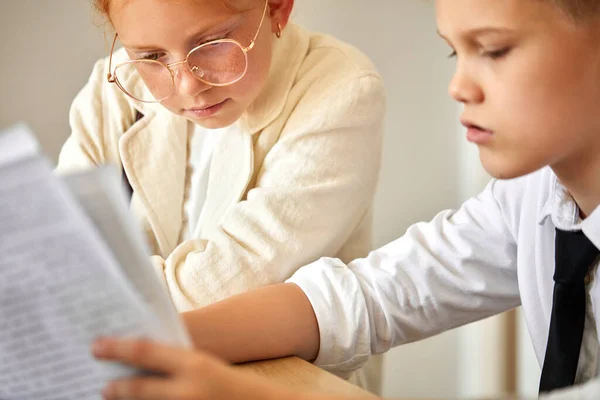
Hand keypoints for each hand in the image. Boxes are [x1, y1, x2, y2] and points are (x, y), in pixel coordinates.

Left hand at [92, 337, 296, 399]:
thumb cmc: (231, 382)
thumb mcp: (205, 364)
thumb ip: (177, 361)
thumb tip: (142, 355)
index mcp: (194, 364)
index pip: (146, 351)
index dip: (118, 348)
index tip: (96, 346)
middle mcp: (187, 390)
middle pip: (139, 389)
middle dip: (117, 387)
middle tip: (100, 386)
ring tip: (112, 396)